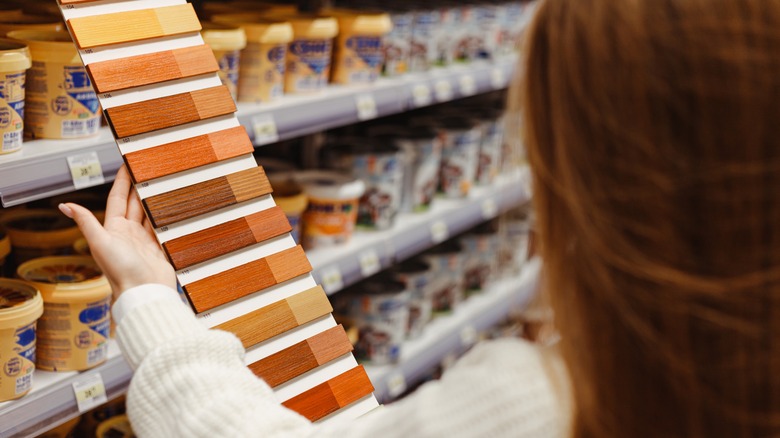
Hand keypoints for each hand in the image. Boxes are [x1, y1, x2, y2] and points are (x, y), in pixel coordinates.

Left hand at [58, 166, 176, 296]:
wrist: (145, 292)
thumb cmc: (121, 270)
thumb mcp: (100, 242)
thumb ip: (86, 222)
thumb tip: (64, 205)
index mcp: (114, 229)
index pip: (118, 199)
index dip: (122, 181)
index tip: (127, 165)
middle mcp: (129, 233)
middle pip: (135, 203)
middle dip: (140, 185)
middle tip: (147, 168)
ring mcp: (146, 241)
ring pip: (150, 213)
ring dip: (154, 198)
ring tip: (162, 182)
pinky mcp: (161, 248)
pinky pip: (164, 227)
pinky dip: (167, 216)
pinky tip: (173, 206)